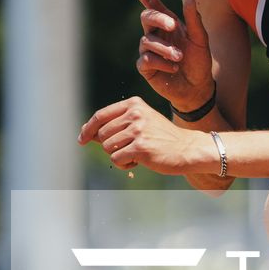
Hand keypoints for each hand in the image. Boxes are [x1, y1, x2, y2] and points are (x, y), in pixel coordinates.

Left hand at [78, 95, 218, 178]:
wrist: (186, 148)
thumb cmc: (160, 137)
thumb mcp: (141, 122)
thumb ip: (116, 124)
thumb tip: (86, 133)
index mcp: (134, 104)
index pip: (100, 116)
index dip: (87, 129)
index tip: (82, 139)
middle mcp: (135, 114)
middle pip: (102, 134)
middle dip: (109, 146)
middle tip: (126, 149)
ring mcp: (138, 130)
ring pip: (108, 148)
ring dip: (118, 156)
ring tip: (135, 154)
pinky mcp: (140, 147)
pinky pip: (116, 159)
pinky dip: (124, 164)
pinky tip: (139, 161)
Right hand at [130, 0, 215, 112]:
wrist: (198, 88)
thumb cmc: (199, 61)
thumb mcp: (201, 40)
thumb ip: (195, 20)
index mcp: (168, 22)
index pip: (151, 3)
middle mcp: (155, 34)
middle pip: (146, 17)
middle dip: (158, 19)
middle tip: (174, 25)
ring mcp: (148, 50)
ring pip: (147, 41)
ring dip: (165, 48)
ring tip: (180, 58)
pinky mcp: (145, 67)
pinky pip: (146, 59)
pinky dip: (161, 63)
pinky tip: (173, 68)